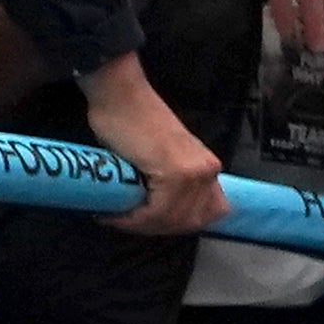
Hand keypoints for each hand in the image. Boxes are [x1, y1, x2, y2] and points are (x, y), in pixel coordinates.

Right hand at [73, 58, 224, 236]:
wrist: (119, 94)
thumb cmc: (131, 121)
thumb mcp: (160, 156)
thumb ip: (169, 180)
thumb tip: (159, 210)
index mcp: (207, 167)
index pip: (207, 213)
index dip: (176, 224)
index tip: (146, 224)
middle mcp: (208, 171)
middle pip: (191, 221)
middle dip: (158, 228)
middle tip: (127, 223)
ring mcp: (194, 172)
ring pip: (173, 220)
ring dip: (142, 225)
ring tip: (117, 218)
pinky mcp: (175, 174)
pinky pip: (158, 212)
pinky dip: (135, 219)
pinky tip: (116, 215)